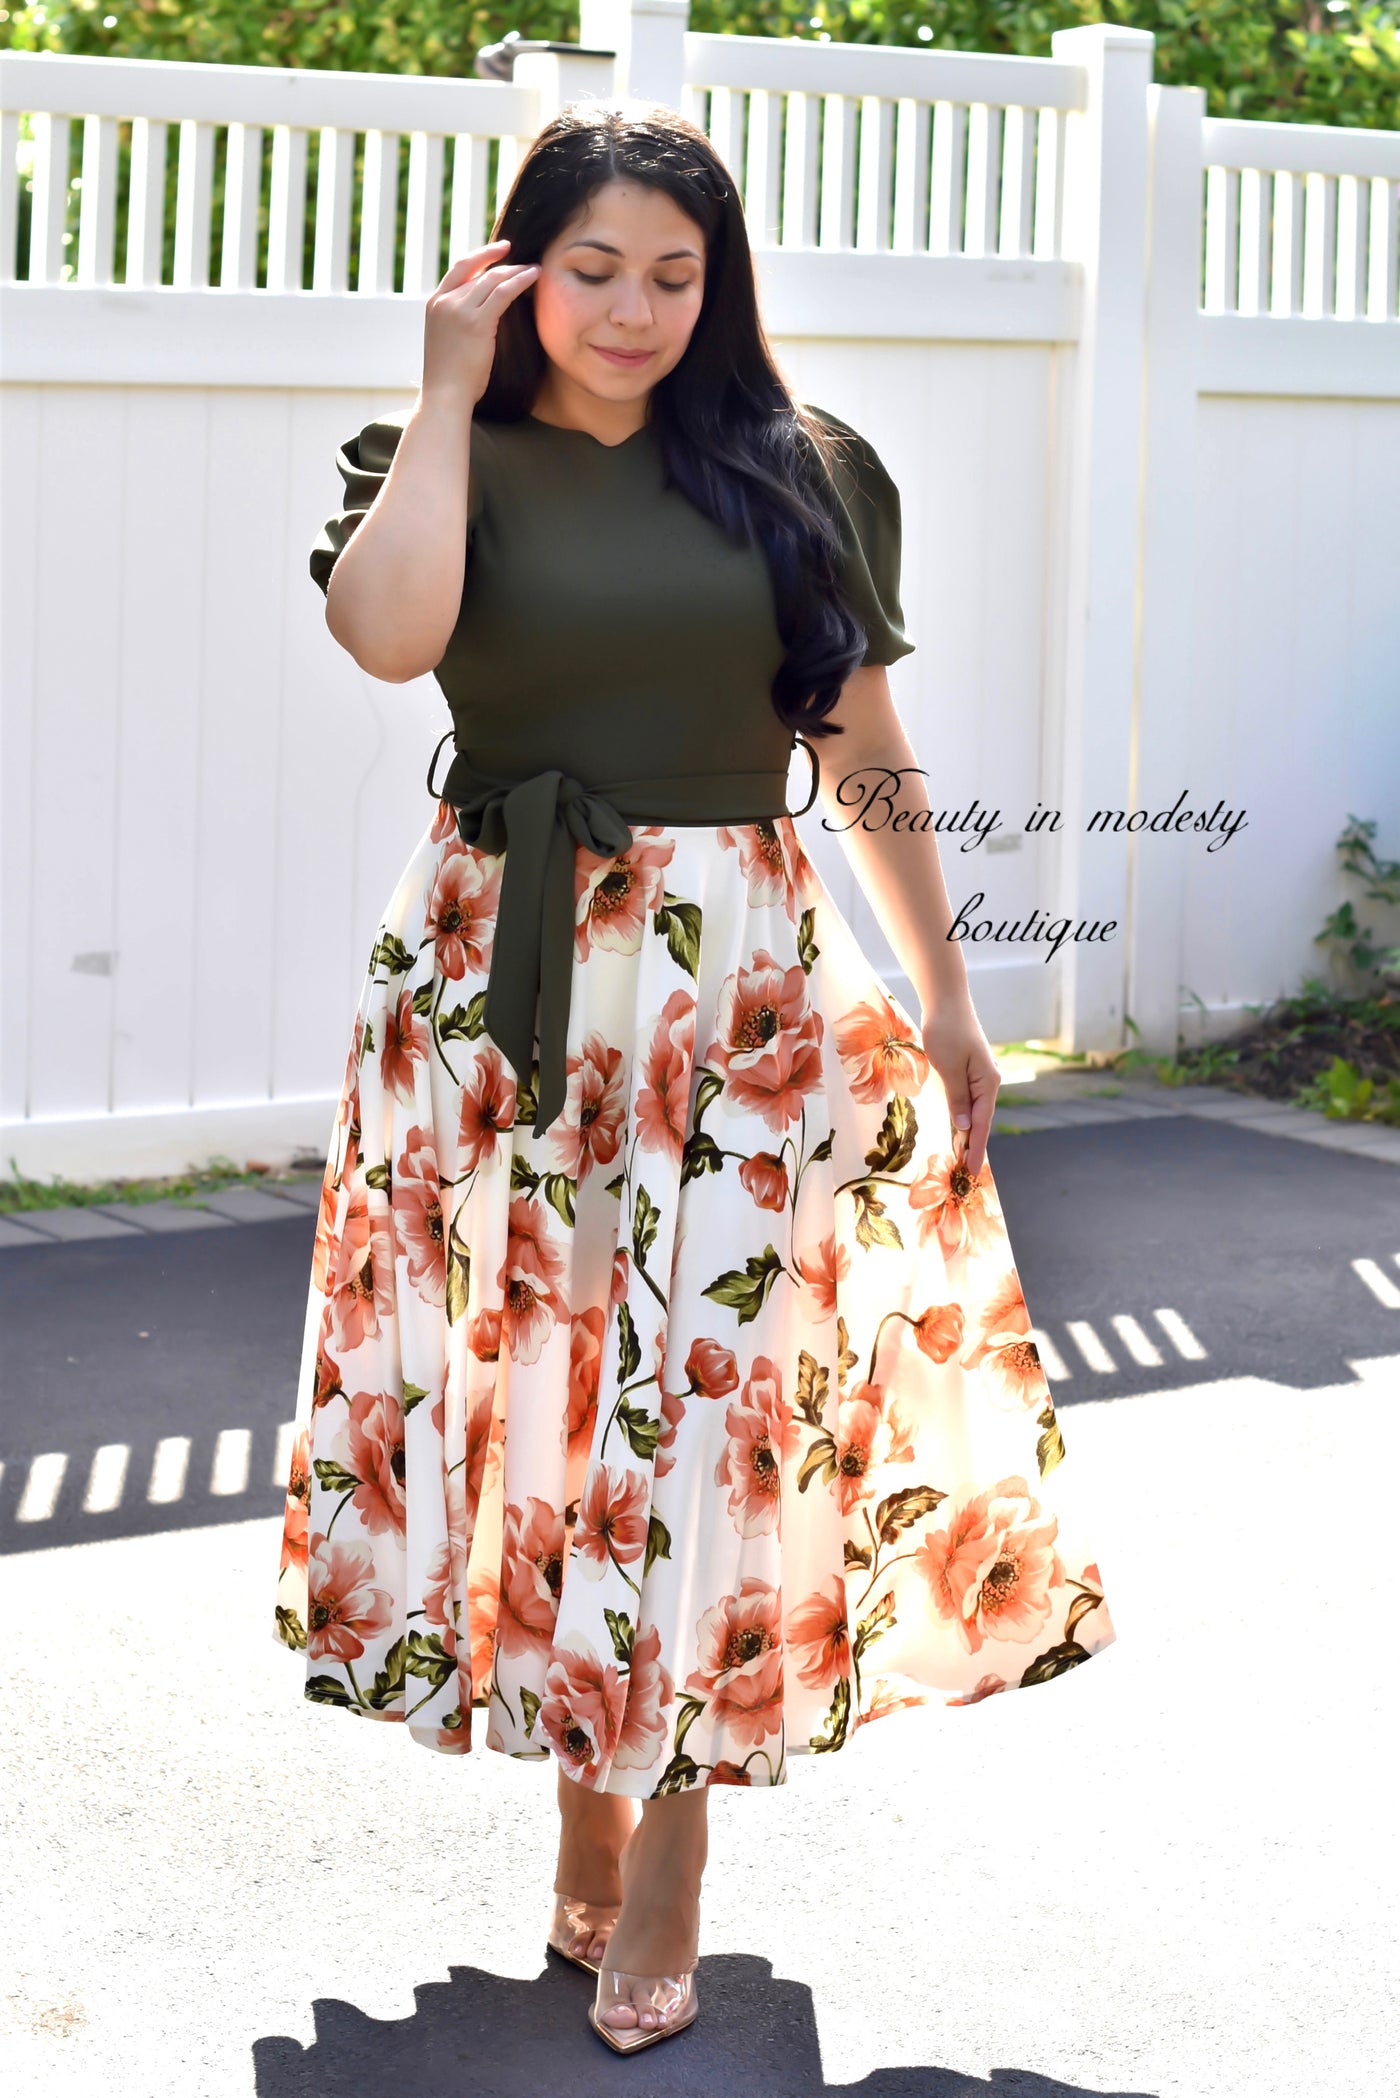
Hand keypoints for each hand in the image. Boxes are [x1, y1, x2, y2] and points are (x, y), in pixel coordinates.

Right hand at [421, 239, 539, 407]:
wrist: (445, 395)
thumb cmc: (450, 378)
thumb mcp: (448, 340)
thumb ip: (460, 320)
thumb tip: (484, 314)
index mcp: (435, 303)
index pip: (460, 269)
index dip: (481, 256)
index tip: (500, 250)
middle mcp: (444, 301)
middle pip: (479, 272)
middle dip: (505, 265)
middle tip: (525, 262)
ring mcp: (459, 309)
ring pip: (492, 279)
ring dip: (516, 271)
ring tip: (534, 270)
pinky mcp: (476, 322)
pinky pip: (503, 292)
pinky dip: (520, 280)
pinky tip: (534, 276)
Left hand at [920, 995, 999, 1178]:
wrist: (946, 1000)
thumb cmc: (946, 1030)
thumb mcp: (949, 1067)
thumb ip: (957, 1098)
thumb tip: (964, 1127)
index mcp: (987, 1083)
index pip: (981, 1124)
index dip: (976, 1149)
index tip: (972, 1172)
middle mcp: (988, 1081)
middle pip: (980, 1121)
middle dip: (973, 1146)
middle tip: (964, 1173)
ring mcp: (979, 1076)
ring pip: (973, 1112)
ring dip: (966, 1133)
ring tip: (960, 1158)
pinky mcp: (968, 1070)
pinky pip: (967, 1100)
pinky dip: (962, 1117)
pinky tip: (957, 1128)